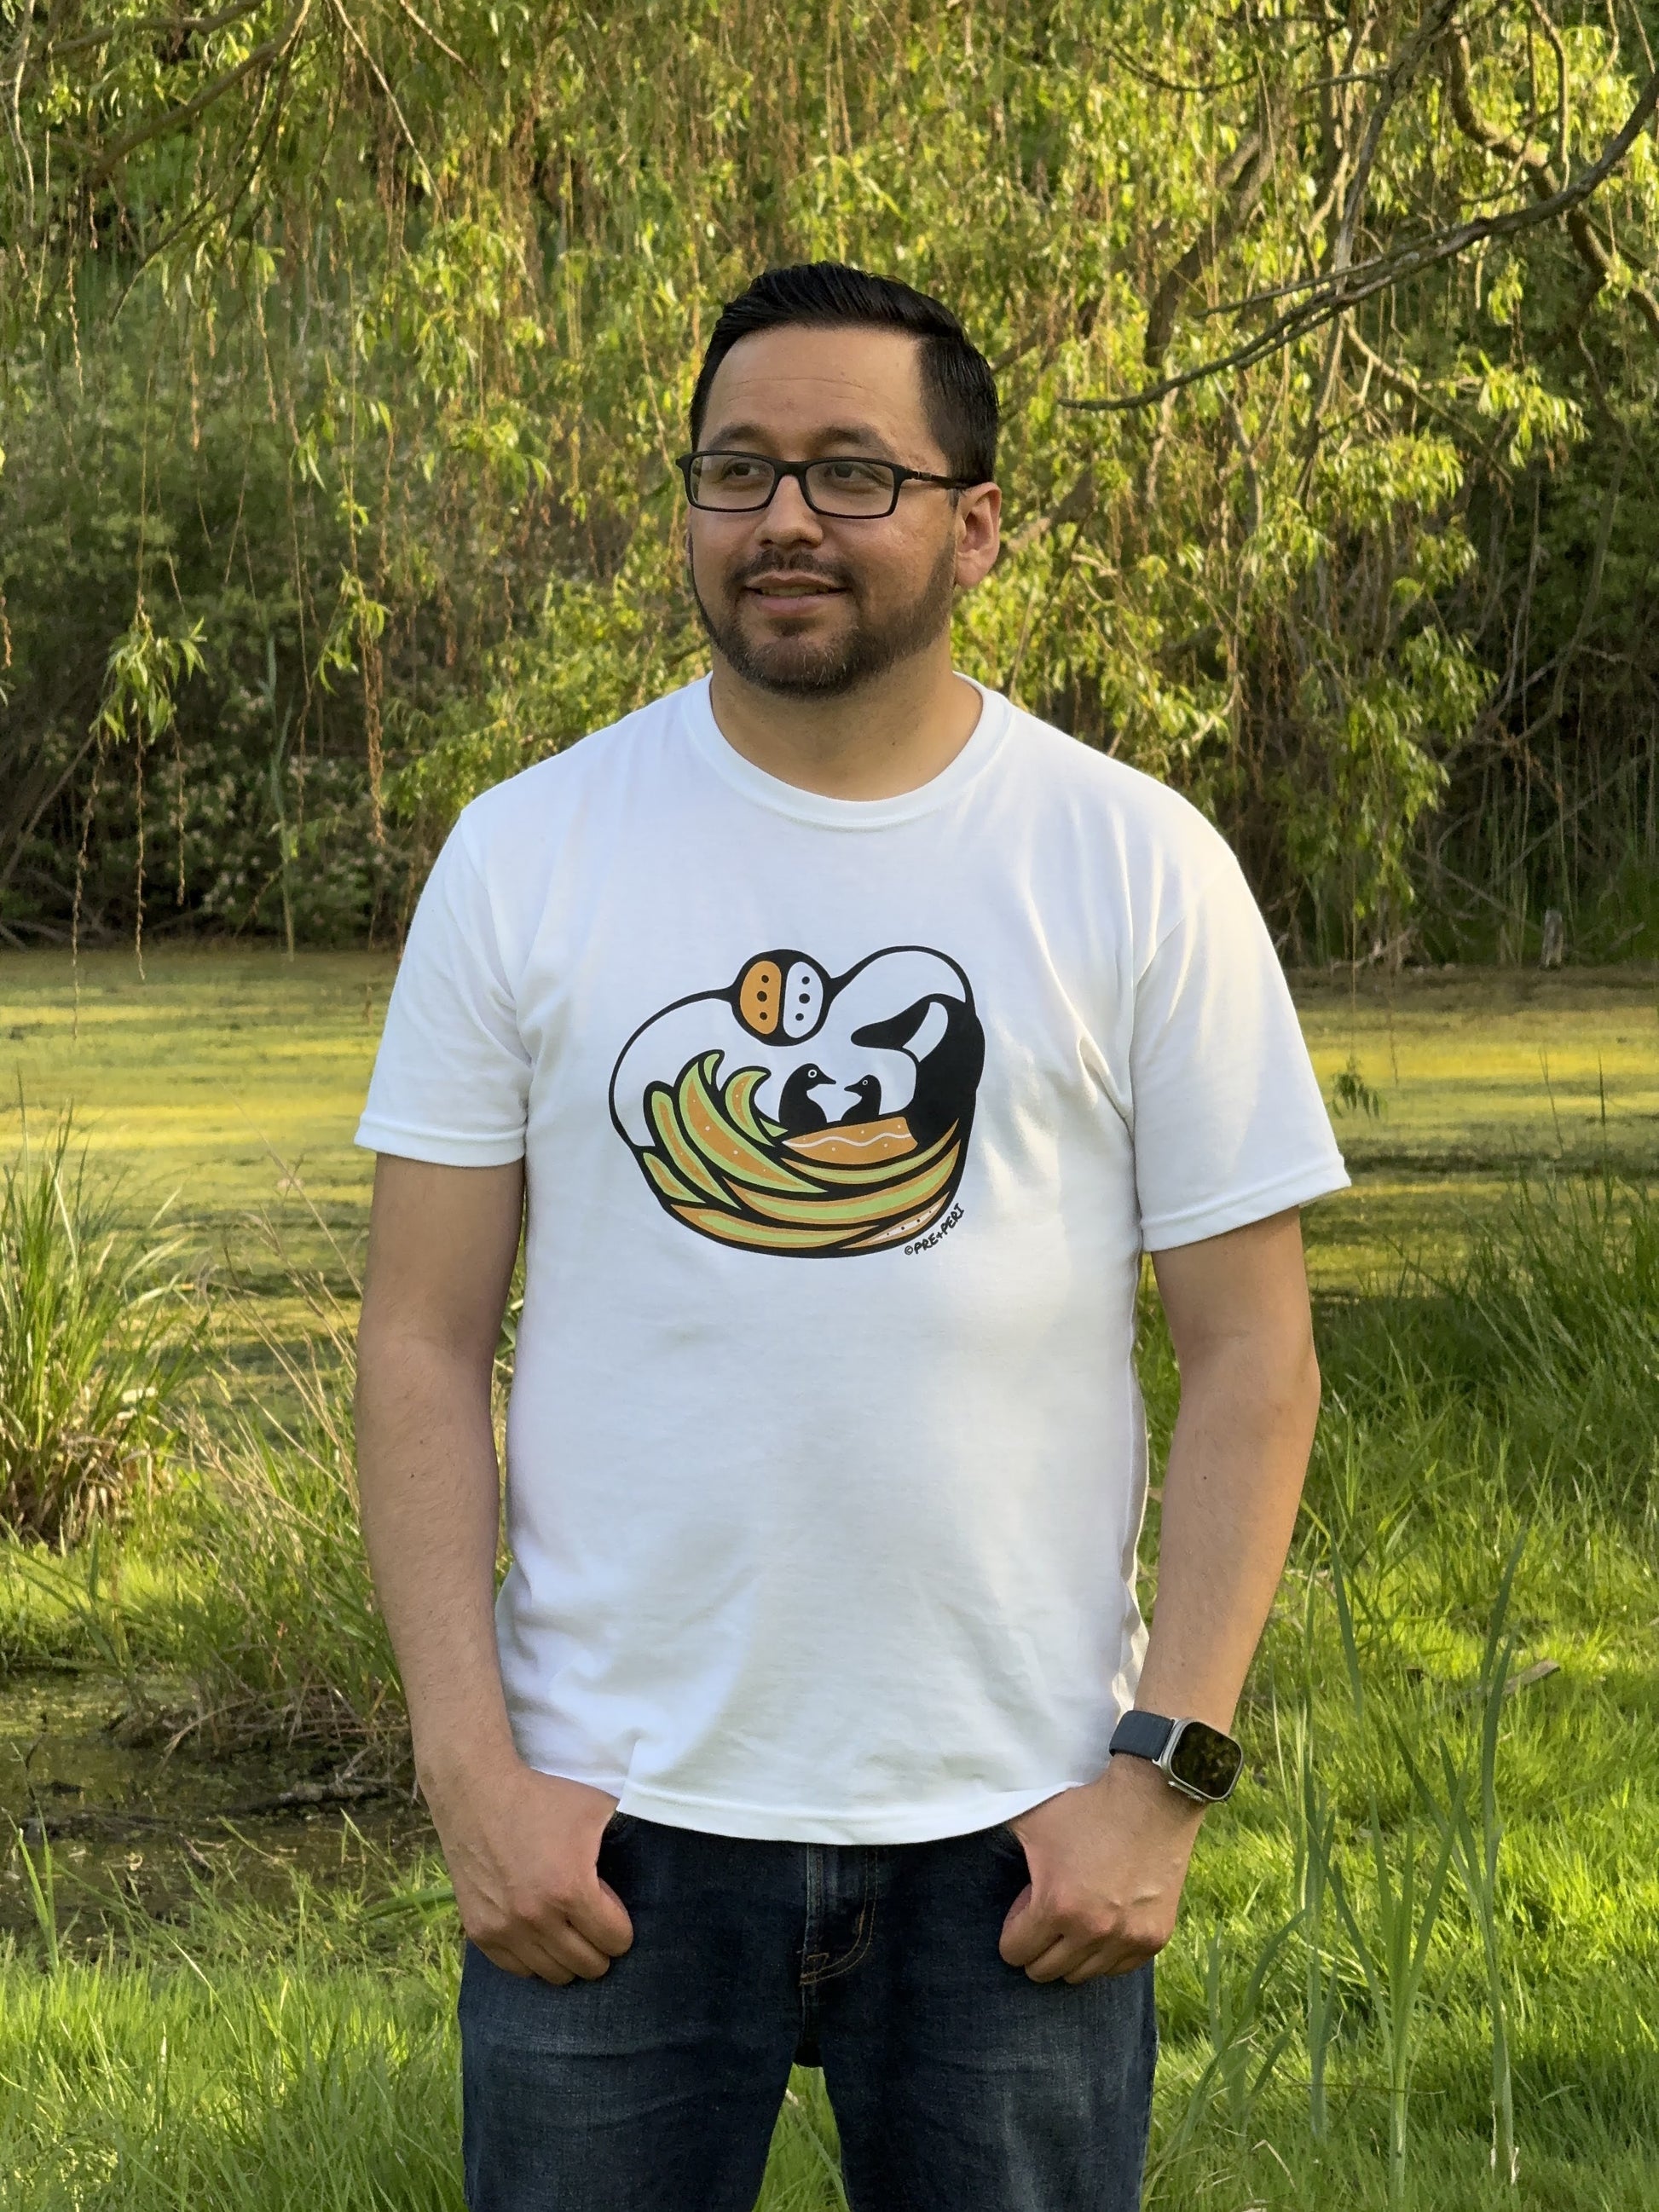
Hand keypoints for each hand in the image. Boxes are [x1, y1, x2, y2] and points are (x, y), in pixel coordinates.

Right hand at [423, 1757, 634, 1984]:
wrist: (478, 1794)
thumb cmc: (543, 1800)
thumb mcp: (596, 1808)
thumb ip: (630, 1835)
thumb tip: (661, 1854)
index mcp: (571, 1890)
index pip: (616, 1942)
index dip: (621, 1927)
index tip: (613, 1910)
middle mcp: (536, 1918)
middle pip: (588, 1966)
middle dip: (599, 1946)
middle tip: (594, 1923)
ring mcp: (505, 1929)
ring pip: (554, 1975)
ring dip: (568, 1957)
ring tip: (568, 1929)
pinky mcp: (480, 1933)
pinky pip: (518, 1970)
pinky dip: (535, 1959)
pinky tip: (540, 1933)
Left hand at [998, 1754, 1204, 1983]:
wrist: (1152, 1800)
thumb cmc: (1087, 1809)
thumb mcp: (1032, 1821)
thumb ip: (998, 1845)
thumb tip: (954, 1833)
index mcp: (1057, 1905)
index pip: (1015, 1954)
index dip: (1014, 1929)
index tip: (1025, 1905)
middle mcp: (1093, 1931)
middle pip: (1046, 1972)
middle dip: (1038, 1946)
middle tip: (1047, 1913)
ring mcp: (1127, 1939)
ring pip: (1082, 1975)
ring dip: (1071, 1952)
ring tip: (1076, 1916)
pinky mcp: (1153, 1940)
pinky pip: (1116, 1969)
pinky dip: (1105, 1953)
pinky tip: (1104, 1921)